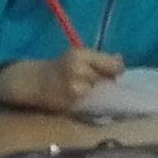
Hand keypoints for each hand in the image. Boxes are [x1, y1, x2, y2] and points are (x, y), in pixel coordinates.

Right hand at [0, 49, 123, 112]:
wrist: (35, 82)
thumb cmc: (61, 67)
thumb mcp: (79, 56)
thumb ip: (101, 58)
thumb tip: (121, 61)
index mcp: (81, 54)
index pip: (113, 65)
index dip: (117, 69)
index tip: (115, 72)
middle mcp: (78, 70)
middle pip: (108, 79)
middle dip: (105, 79)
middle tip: (94, 79)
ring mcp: (75, 89)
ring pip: (99, 91)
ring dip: (96, 90)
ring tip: (83, 86)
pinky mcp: (72, 103)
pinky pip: (89, 101)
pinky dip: (87, 99)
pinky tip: (76, 95)